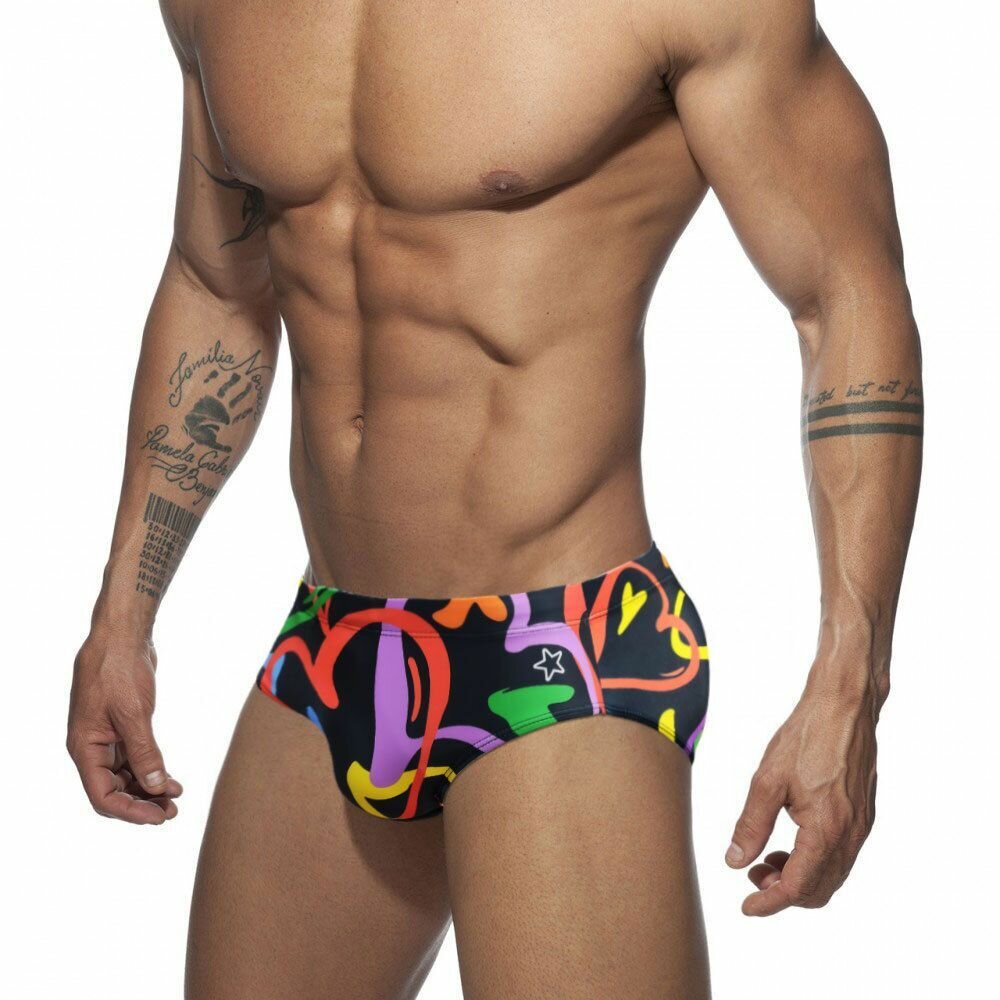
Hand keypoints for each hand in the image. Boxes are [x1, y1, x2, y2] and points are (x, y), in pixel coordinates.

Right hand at [67, 632, 182, 824]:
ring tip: (175, 799)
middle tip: (172, 812)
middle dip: (142, 803)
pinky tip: (170, 780)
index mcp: (85, 747)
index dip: (130, 811)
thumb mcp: (134, 713)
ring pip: (124, 776)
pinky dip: (151, 770)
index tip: (158, 817)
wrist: (123, 636)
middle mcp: (92, 746)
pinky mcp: (122, 727)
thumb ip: (144, 752)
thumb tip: (156, 786)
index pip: (102, 795)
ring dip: (148, 789)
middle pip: (113, 790)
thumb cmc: (120, 669)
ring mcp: (106, 737)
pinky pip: (133, 759)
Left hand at [725, 673, 880, 914]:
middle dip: (784, 892)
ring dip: (800, 877)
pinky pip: (841, 854)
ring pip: (832, 874)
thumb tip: (735, 861)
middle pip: (819, 889)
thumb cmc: (806, 736)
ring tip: (766, 859)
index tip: (747, 907)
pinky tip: (791, 841)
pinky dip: (815, 860)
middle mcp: (851, 835)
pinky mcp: (864, 814)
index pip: (797, 886)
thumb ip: (751, 825)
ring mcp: (861, 826)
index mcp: (826, 830)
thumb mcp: (767, 780)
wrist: (845, 705)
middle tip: (752, 876)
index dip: (770, 902)